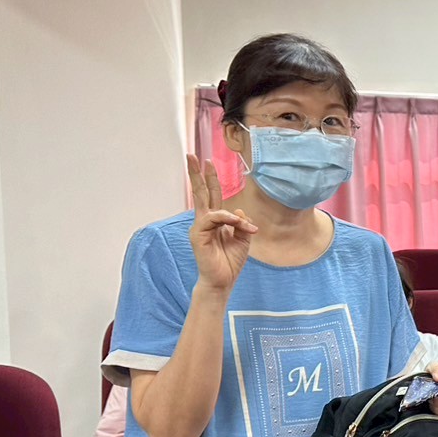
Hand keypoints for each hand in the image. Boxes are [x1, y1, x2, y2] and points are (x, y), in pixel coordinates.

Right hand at [187, 155, 256, 293]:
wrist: (223, 281)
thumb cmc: (230, 262)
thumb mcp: (243, 239)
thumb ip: (241, 223)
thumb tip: (237, 210)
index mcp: (215, 220)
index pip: (211, 194)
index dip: (210, 178)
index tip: (207, 162)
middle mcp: (204, 221)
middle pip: (200, 192)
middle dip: (197, 174)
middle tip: (192, 155)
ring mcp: (199, 227)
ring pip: (211, 207)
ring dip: (232, 217)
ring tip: (245, 229)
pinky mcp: (197, 234)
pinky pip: (213, 218)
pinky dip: (227, 220)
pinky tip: (237, 226)